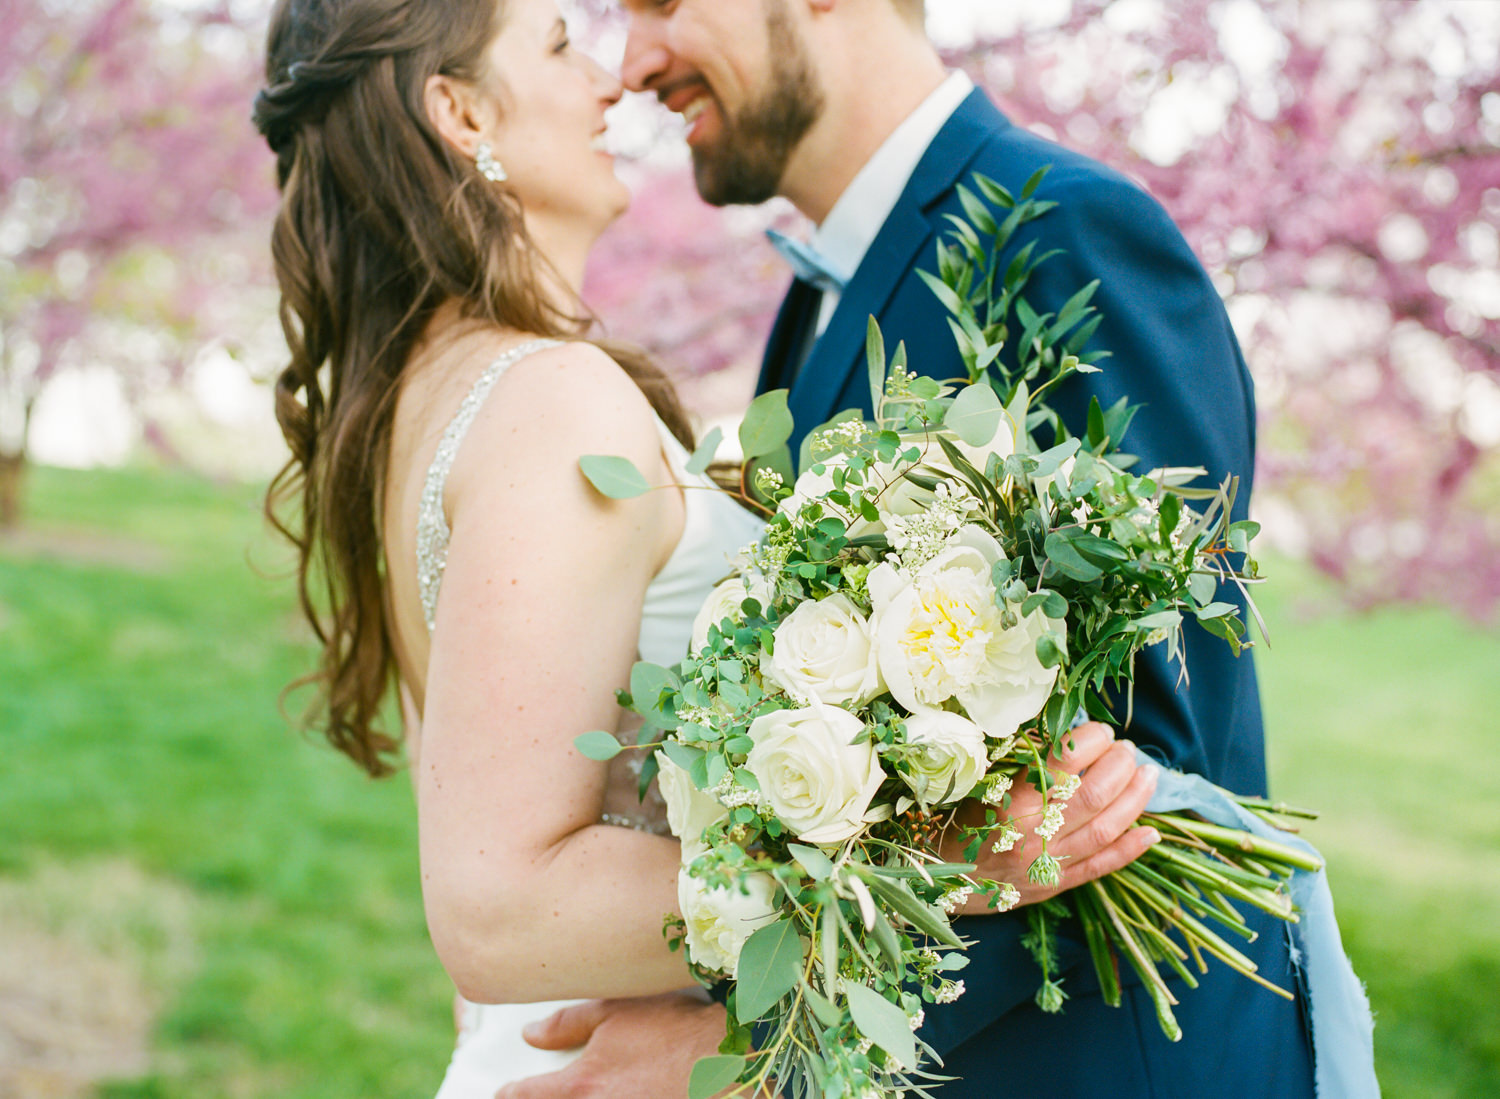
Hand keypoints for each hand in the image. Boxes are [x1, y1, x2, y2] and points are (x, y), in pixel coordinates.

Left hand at [495, 993, 758, 1098]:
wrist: (730, 1060)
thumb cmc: (674, 1029)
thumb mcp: (617, 1012)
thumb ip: (568, 1024)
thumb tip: (530, 1035)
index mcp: (580, 1086)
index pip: (523, 1097)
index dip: (509, 1093)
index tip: (505, 1090)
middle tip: (541, 1092)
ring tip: (586, 1090)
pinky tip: (618, 1092)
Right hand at [947, 722, 1160, 911]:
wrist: (947, 882)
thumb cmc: (962, 824)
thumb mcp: (980, 787)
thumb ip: (1021, 766)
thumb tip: (1065, 737)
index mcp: (1009, 803)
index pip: (1060, 766)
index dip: (1088, 743)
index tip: (1099, 730)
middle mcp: (1033, 834)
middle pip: (1091, 796)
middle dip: (1118, 766)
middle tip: (1127, 749)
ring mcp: (1049, 863)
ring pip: (1105, 829)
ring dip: (1134, 799)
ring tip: (1149, 775)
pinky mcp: (1059, 884)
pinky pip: (1102, 866)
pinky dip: (1130, 849)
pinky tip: (1152, 832)